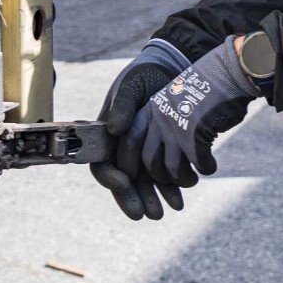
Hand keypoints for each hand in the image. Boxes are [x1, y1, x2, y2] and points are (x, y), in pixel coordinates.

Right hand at [90, 39, 190, 219]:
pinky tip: (180, 198)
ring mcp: (142, 152)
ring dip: (154, 198)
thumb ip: (122, 104)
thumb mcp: (132, 85)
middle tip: (146, 214)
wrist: (172, 69)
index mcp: (107, 135)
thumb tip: (113, 128)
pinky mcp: (162, 152)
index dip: (110, 177)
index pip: (101, 164)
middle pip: (122, 181)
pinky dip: (171, 188)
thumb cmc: (145, 74)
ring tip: (168, 210)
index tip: (124, 182)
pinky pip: (163, 175)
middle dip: (133, 198)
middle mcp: (122, 148)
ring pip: (144, 183)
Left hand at [137, 35, 259, 185]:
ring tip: (193, 179)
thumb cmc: (204, 89)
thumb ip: (161, 124)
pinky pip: (198, 165)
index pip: (129, 143)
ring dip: (184, 179)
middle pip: (149, 163)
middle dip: (162, 179)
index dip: (132, 165)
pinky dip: (206, 168)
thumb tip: (158, 158)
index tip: (142, 178)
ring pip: (172, 170)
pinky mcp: (196, 137)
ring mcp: (176, 129)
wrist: (227, 71)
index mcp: (150, 110)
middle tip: (176, 179)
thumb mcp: (174, 101)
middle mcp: (159, 120)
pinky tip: (210, 165)